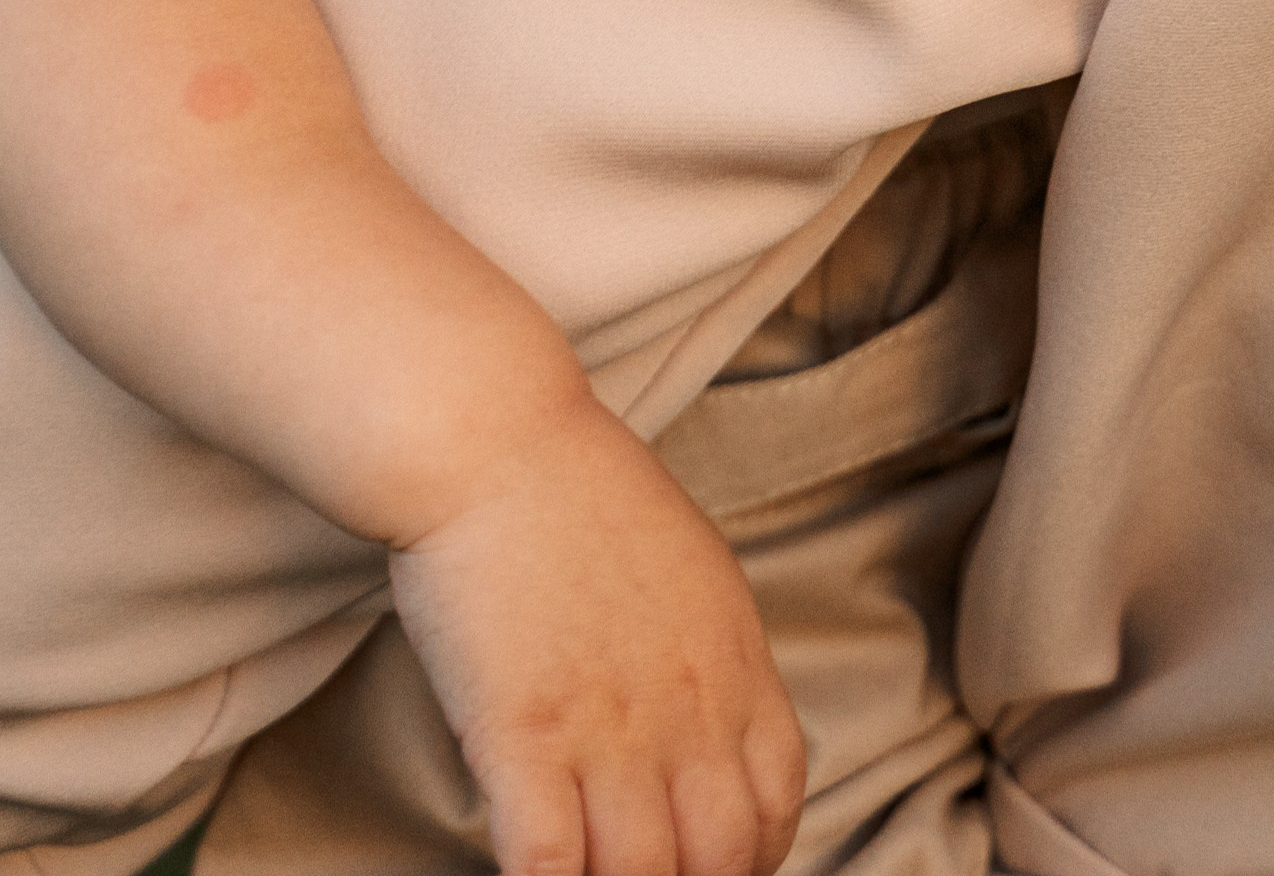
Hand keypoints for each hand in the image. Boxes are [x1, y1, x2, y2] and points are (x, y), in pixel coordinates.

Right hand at [389, 386, 805, 875]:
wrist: (496, 440)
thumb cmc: (576, 489)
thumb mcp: (687, 561)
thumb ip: (706, 650)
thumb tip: (705, 721)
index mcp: (731, 656)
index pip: (777, 797)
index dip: (755, 854)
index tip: (716, 864)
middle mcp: (685, 704)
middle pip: (720, 856)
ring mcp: (607, 726)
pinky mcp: (525, 737)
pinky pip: (552, 866)